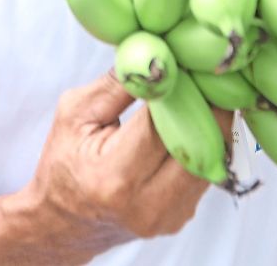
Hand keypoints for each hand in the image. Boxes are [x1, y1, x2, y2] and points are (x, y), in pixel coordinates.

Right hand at [20, 71, 230, 260]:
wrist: (62, 223)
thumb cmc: (63, 162)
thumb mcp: (75, 113)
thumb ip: (118, 84)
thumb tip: (158, 54)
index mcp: (114, 178)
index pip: (163, 124)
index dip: (180, 89)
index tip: (187, 60)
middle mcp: (146, 205)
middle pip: (198, 145)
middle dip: (209, 105)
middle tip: (210, 72)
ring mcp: (167, 217)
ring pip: (210, 160)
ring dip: (213, 123)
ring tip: (208, 90)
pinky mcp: (180, 218)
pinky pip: (204, 173)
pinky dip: (206, 143)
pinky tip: (199, 118)